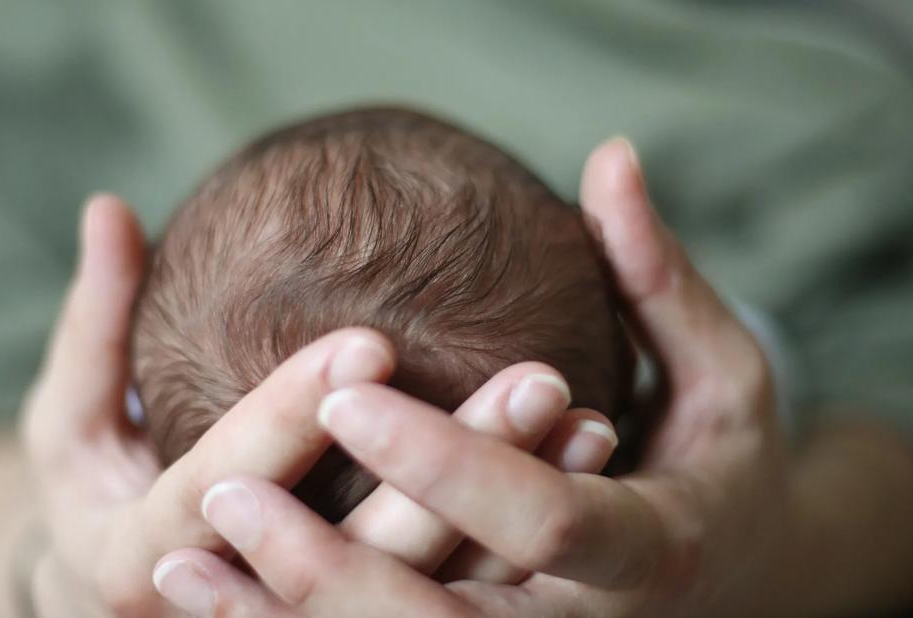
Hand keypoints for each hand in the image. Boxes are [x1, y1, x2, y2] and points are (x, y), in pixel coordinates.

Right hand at [21, 195, 615, 615]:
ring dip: (509, 511)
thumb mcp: (69, 423)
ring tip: (588, 420)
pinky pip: (451, 603)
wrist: (112, 600)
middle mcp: (224, 613)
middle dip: (448, 469)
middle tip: (536, 379)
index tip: (368, 342)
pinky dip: (515, 545)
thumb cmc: (92, 500)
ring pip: (424, 593)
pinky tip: (583, 463)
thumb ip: (97, 323)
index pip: (226, 487)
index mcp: (144, 555)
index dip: (289, 418)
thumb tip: (109, 207)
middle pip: (354, 556)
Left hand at [159, 138, 800, 616]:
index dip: (448, 464)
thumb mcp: (720, 372)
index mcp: (648, 549)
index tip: (348, 391)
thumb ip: (659, 279)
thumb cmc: (722, 461)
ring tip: (179, 561)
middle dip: (331, 569)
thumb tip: (610, 158)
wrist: (733, 575)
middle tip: (220, 493)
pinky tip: (210, 592)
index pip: (545, 522)